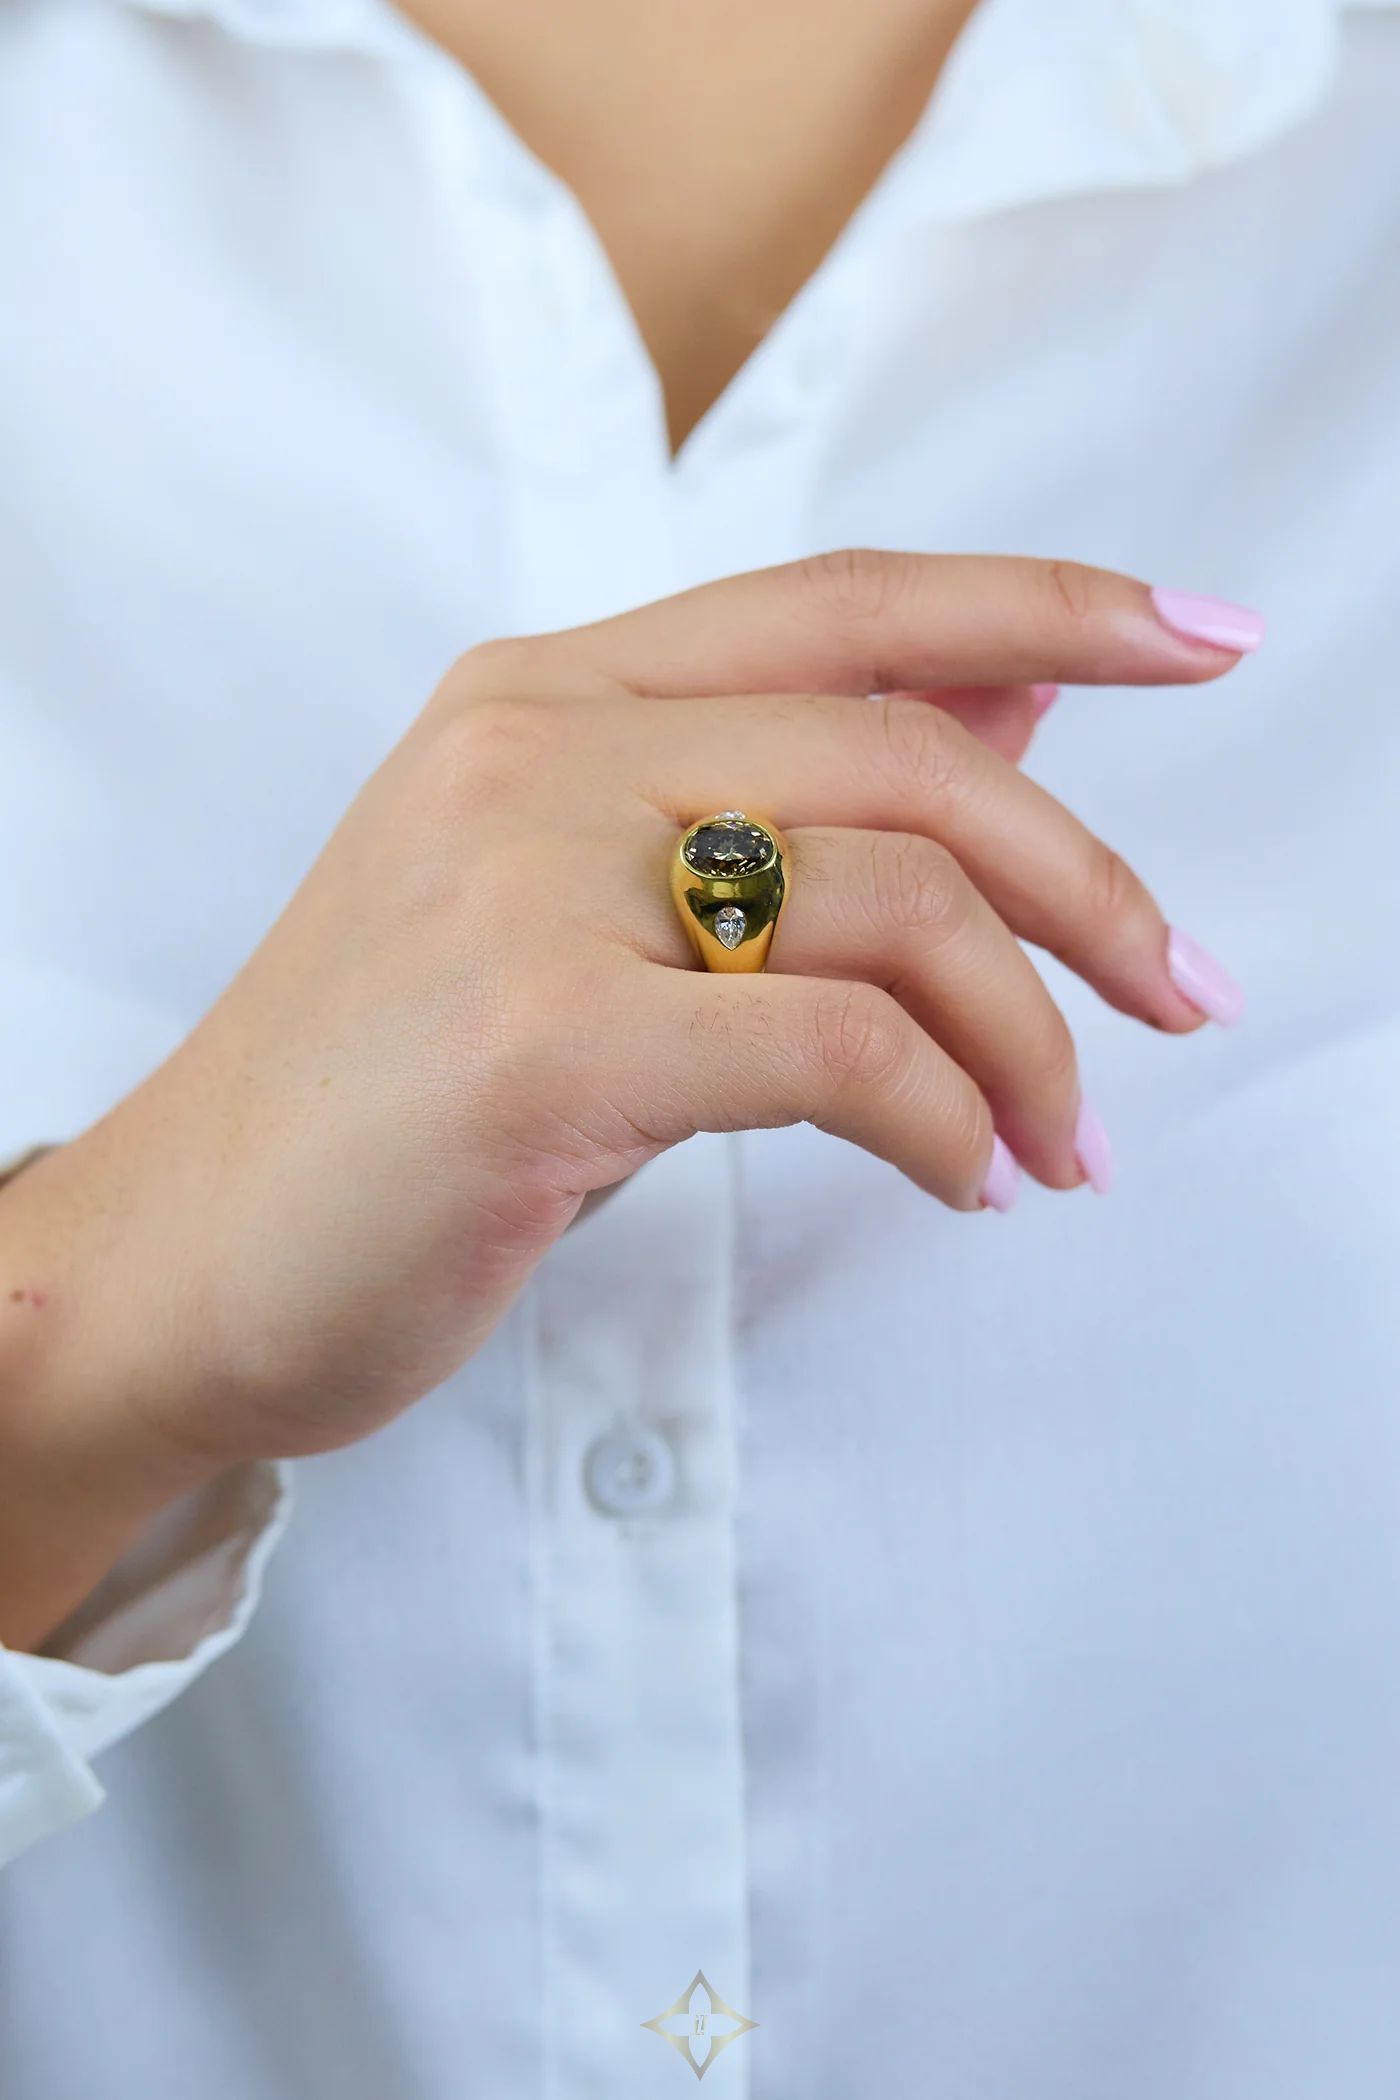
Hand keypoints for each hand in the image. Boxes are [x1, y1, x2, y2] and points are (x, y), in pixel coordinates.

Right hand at [1, 552, 1253, 1587]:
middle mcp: (534, 750)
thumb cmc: (388, 1101)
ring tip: (1056, 1141)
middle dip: (1092, 886)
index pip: (846, 600)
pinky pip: (841, 1053)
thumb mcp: (578, 910)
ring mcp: (528, 884)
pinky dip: (947, 1124)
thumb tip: (1008, 701)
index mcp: (542, 696)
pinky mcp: (543, 1041)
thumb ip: (770, 804)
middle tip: (1179, 993)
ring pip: (902, 901)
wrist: (178, 1258)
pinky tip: (962, 1183)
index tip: (1200, 640)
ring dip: (1031, 1040)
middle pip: (914, 752)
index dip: (1049, 603)